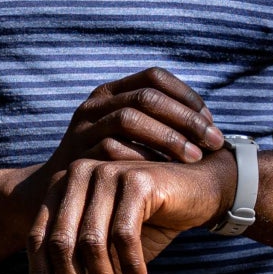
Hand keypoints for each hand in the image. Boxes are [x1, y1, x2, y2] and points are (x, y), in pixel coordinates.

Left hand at [26, 151, 233, 273]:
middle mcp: (79, 174)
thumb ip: (75, 273)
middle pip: (62, 242)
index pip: (39, 237)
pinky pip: (125, 235)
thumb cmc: (146, 223)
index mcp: (62, 187)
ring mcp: (107, 173)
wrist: (198, 190)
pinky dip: (132, 267)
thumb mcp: (106, 252)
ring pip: (93, 243)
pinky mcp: (137, 181)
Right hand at [43, 68, 225, 172]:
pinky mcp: (76, 154)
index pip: (155, 77)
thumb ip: (160, 123)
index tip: (211, 122)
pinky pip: (113, 149)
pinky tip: (165, 173)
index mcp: (112, 92)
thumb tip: (210, 123)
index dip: (186, 96)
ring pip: (129, 119)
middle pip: (147, 98)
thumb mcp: (130, 136)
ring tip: (195, 158)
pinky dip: (143, 158)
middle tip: (214, 142)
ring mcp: (83, 128)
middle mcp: (95, 104)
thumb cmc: (111, 167)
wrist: (58, 195)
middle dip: (185, 119)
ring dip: (168, 137)